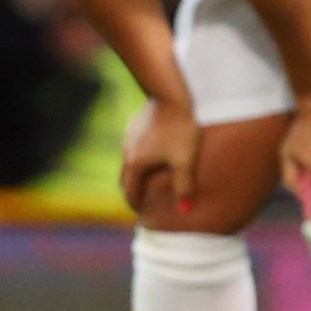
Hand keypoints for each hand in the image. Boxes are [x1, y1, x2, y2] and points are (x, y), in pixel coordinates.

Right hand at [121, 98, 201, 214]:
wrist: (171, 96)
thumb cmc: (180, 130)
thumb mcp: (184, 160)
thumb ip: (183, 186)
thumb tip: (185, 210)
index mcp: (135, 165)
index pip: (130, 192)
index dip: (136, 205)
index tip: (142, 213)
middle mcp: (127, 152)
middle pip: (126, 179)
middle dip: (133, 191)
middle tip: (142, 200)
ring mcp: (128, 137)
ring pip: (129, 161)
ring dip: (136, 174)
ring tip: (148, 179)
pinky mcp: (134, 125)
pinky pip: (134, 147)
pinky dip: (140, 157)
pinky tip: (153, 154)